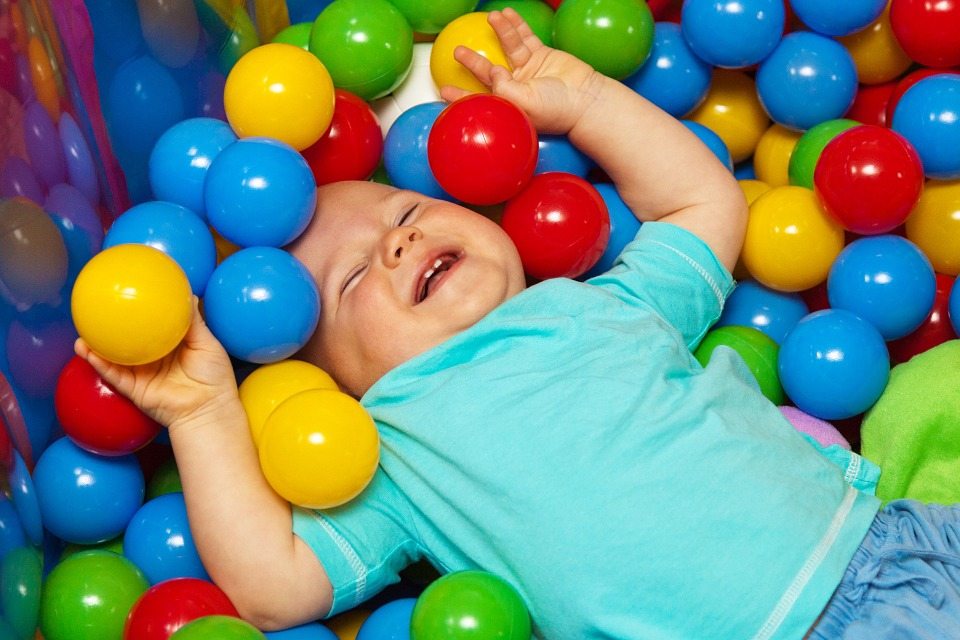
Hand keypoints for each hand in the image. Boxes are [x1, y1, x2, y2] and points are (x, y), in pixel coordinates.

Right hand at [74, 297, 239, 430]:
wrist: (208, 408)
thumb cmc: (214, 377)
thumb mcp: (207, 343)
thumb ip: (194, 322)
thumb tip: (188, 295)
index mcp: (170, 347)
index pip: (151, 328)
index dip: (140, 315)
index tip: (129, 298)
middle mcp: (152, 359)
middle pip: (128, 342)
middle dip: (112, 329)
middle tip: (98, 310)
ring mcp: (141, 374)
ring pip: (114, 358)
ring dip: (96, 346)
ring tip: (82, 331)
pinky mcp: (133, 388)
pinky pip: (112, 375)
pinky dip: (98, 363)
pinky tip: (86, 351)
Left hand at [439, 8, 604, 134]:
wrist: (587, 100)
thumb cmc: (557, 110)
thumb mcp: (525, 103)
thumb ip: (503, 88)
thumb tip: (492, 72)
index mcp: (508, 104)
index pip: (480, 98)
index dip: (461, 95)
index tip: (443, 90)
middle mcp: (515, 87)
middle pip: (488, 72)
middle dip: (472, 61)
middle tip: (458, 51)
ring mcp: (528, 70)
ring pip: (508, 48)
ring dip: (499, 32)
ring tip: (491, 18)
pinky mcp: (541, 55)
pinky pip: (525, 37)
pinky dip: (516, 26)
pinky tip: (506, 15)